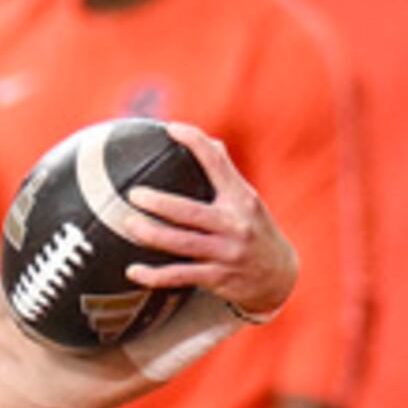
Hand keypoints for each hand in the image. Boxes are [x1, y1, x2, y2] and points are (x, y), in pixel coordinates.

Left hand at [121, 124, 299, 321]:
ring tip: (128, 224)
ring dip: (151, 234)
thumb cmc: (255, 230)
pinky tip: (133, 271)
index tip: (171, 129)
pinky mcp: (218, 278)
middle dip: (159, 202)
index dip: (195, 143)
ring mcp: (226, 253)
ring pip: (181, 244)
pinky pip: (180, 276)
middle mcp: (235, 224)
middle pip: (190, 212)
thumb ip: (227, 175)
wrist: (279, 277)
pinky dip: (155, 276)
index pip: (218, 164)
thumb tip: (209, 142)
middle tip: (134, 193)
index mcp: (241, 198)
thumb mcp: (248, 201)